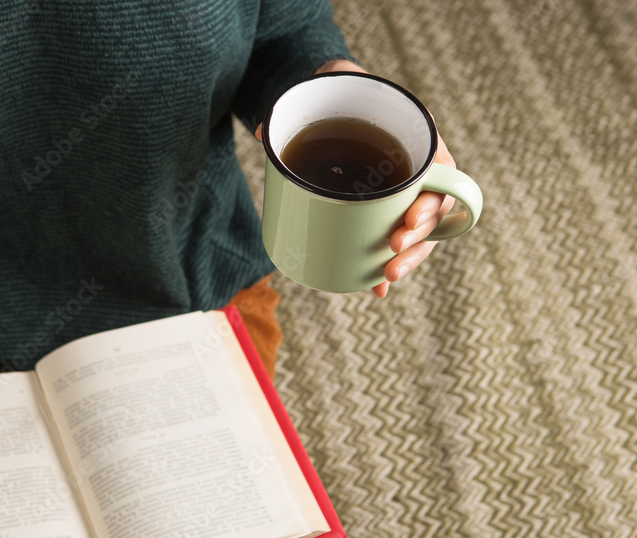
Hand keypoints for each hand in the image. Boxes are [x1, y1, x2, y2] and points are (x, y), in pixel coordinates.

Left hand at [254, 60, 454, 297]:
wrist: (329, 95)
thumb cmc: (336, 88)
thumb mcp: (324, 84)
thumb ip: (304, 101)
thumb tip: (263, 134)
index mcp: (415, 135)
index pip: (443, 174)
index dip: (432, 202)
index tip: (408, 219)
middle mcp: (415, 166)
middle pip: (434, 211)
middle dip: (418, 240)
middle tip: (392, 252)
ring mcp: (400, 190)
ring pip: (417, 232)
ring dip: (407, 259)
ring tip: (385, 278)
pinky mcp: (382, 207)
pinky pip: (392, 237)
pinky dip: (385, 263)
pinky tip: (375, 285)